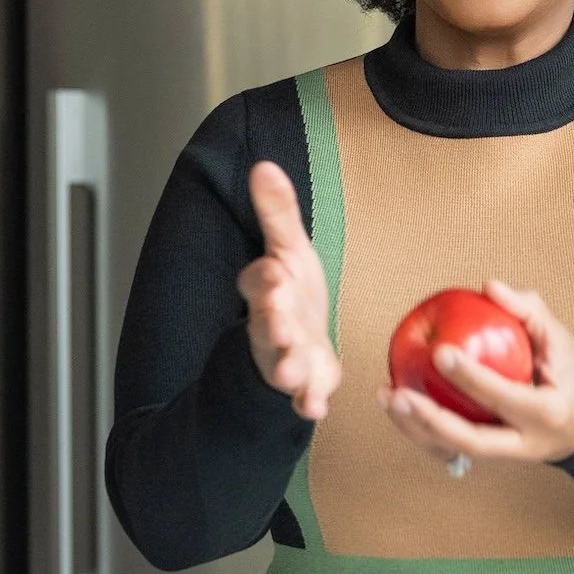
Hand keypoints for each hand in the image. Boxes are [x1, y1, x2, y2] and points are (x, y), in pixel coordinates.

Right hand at [238, 161, 340, 420]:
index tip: (273, 271)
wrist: (298, 341)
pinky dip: (307, 402)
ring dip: (286, 367)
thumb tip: (264, 165)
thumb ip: (278, 212)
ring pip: (281, 362)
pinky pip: (303, 395)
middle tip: (279, 324)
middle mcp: (271, 323)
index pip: (259, 280)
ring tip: (292, 373)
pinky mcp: (305, 383)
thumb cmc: (294, 291)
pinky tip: (314, 409)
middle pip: (267, 323)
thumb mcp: (290, 249)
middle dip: (272, 324)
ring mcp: (285, 356)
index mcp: (268, 288)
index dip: (265, 278)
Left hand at [376, 280, 573, 466]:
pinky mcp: (490, 456)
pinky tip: (398, 406)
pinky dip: (421, 430)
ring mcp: (505, 456)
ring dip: (415, 429)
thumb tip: (488, 287)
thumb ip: (528, 309)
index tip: (441, 350)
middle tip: (398, 393)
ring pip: (454, 451)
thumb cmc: (572, 376)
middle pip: (471, 440)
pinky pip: (450, 449)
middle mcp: (525, 443)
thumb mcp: (561, 339)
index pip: (504, 396)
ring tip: (387, 397)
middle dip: (430, 420)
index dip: (471, 377)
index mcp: (547, 412)